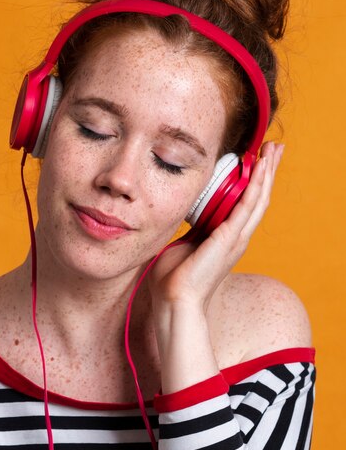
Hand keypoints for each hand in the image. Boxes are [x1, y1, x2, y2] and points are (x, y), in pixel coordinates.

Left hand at [148, 142, 284, 312]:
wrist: (174, 301)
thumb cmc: (175, 278)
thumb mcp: (184, 244)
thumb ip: (190, 230)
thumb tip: (182, 215)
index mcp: (227, 238)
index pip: (246, 203)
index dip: (255, 181)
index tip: (258, 160)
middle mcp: (237, 237)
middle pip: (259, 197)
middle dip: (267, 171)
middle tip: (275, 148)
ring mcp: (236, 238)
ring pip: (258, 198)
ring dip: (266, 173)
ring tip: (273, 151)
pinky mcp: (229, 238)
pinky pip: (246, 206)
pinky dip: (255, 185)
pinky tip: (260, 169)